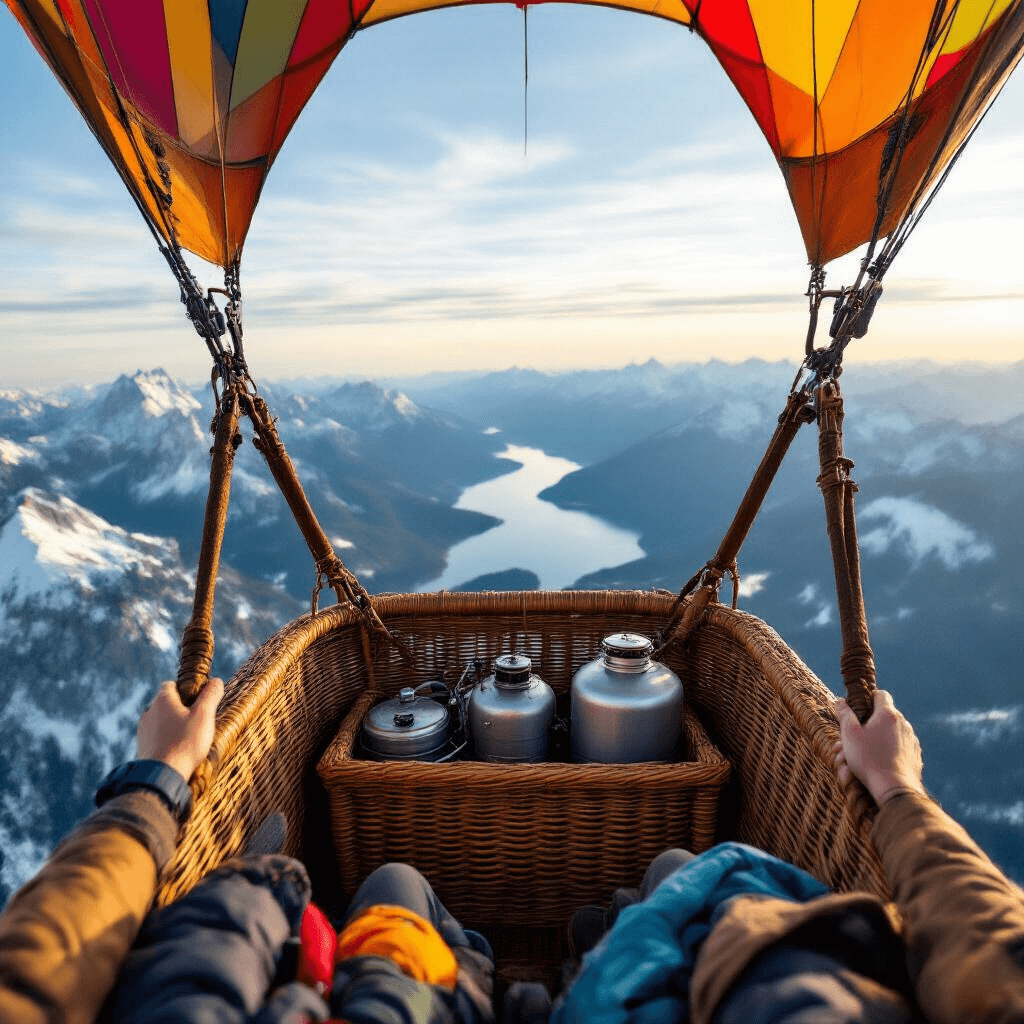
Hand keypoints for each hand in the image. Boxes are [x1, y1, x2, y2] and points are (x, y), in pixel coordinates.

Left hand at [136, 678, 223, 780]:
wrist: (161, 775)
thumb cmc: (184, 742)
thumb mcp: (204, 715)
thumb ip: (211, 695)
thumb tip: (216, 681)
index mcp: (162, 700)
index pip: (171, 684)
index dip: (186, 690)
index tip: (199, 701)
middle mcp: (149, 712)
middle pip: (167, 703)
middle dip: (181, 709)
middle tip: (198, 722)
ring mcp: (143, 730)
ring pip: (161, 721)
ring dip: (173, 725)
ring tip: (188, 738)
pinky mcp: (142, 747)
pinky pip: (156, 737)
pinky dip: (166, 740)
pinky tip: (178, 750)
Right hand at [833, 690, 924, 806]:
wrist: (895, 789)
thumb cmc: (869, 759)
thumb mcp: (849, 734)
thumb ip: (844, 715)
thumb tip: (841, 701)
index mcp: (888, 715)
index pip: (880, 695)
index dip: (867, 699)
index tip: (856, 711)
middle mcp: (903, 724)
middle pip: (880, 720)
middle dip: (861, 731)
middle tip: (844, 747)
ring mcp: (911, 741)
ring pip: (886, 737)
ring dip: (869, 745)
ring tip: (852, 763)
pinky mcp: (915, 757)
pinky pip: (896, 750)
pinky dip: (883, 755)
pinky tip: (871, 768)